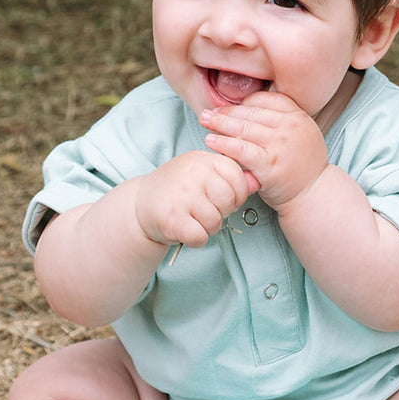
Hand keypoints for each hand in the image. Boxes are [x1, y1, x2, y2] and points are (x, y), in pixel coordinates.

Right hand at [134, 150, 257, 247]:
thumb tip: (257, 181)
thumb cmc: (179, 190)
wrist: (141, 204)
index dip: (235, 194)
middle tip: (203, 209)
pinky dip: (196, 239)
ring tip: (192, 218)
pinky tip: (185, 229)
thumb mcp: (204, 176)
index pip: (237, 177)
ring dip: (208, 227)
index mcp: (203, 159)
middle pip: (229, 200)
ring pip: (215, 221)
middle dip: (222, 212)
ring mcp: (181, 196)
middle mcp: (192, 173)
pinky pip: (201, 236)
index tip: (220, 198)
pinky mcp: (172, 219)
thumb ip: (231, 178)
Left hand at [200, 92, 328, 208]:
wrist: (313, 194)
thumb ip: (281, 122)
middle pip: (251, 112)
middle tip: (209, 113)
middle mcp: (291, 126)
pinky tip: (211, 141)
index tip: (229, 108)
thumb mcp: (301, 135)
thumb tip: (249, 110)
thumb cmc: (302, 168)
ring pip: (243, 127)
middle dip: (226, 111)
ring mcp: (280, 144)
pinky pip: (241, 149)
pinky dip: (223, 143)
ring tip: (205, 121)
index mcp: (298, 115)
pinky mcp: (269, 163)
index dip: (243, 103)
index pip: (265, 100)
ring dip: (220, 124)